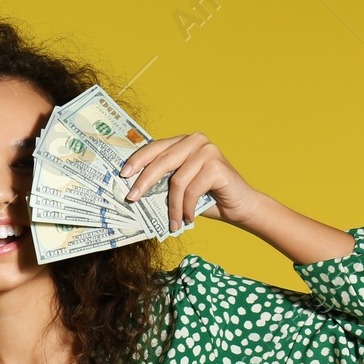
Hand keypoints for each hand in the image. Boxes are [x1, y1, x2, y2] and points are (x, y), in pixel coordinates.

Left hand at [120, 131, 263, 229]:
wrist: (240, 207)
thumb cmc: (207, 198)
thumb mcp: (180, 188)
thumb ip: (163, 181)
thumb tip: (133, 189)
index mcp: (184, 142)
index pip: (155, 147)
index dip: (137, 160)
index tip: (123, 175)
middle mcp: (196, 140)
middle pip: (162, 161)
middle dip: (144, 182)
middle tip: (131, 198)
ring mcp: (208, 150)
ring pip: (177, 180)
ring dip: (172, 206)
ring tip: (172, 222)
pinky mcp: (217, 165)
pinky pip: (191, 190)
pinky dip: (187, 208)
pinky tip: (188, 219)